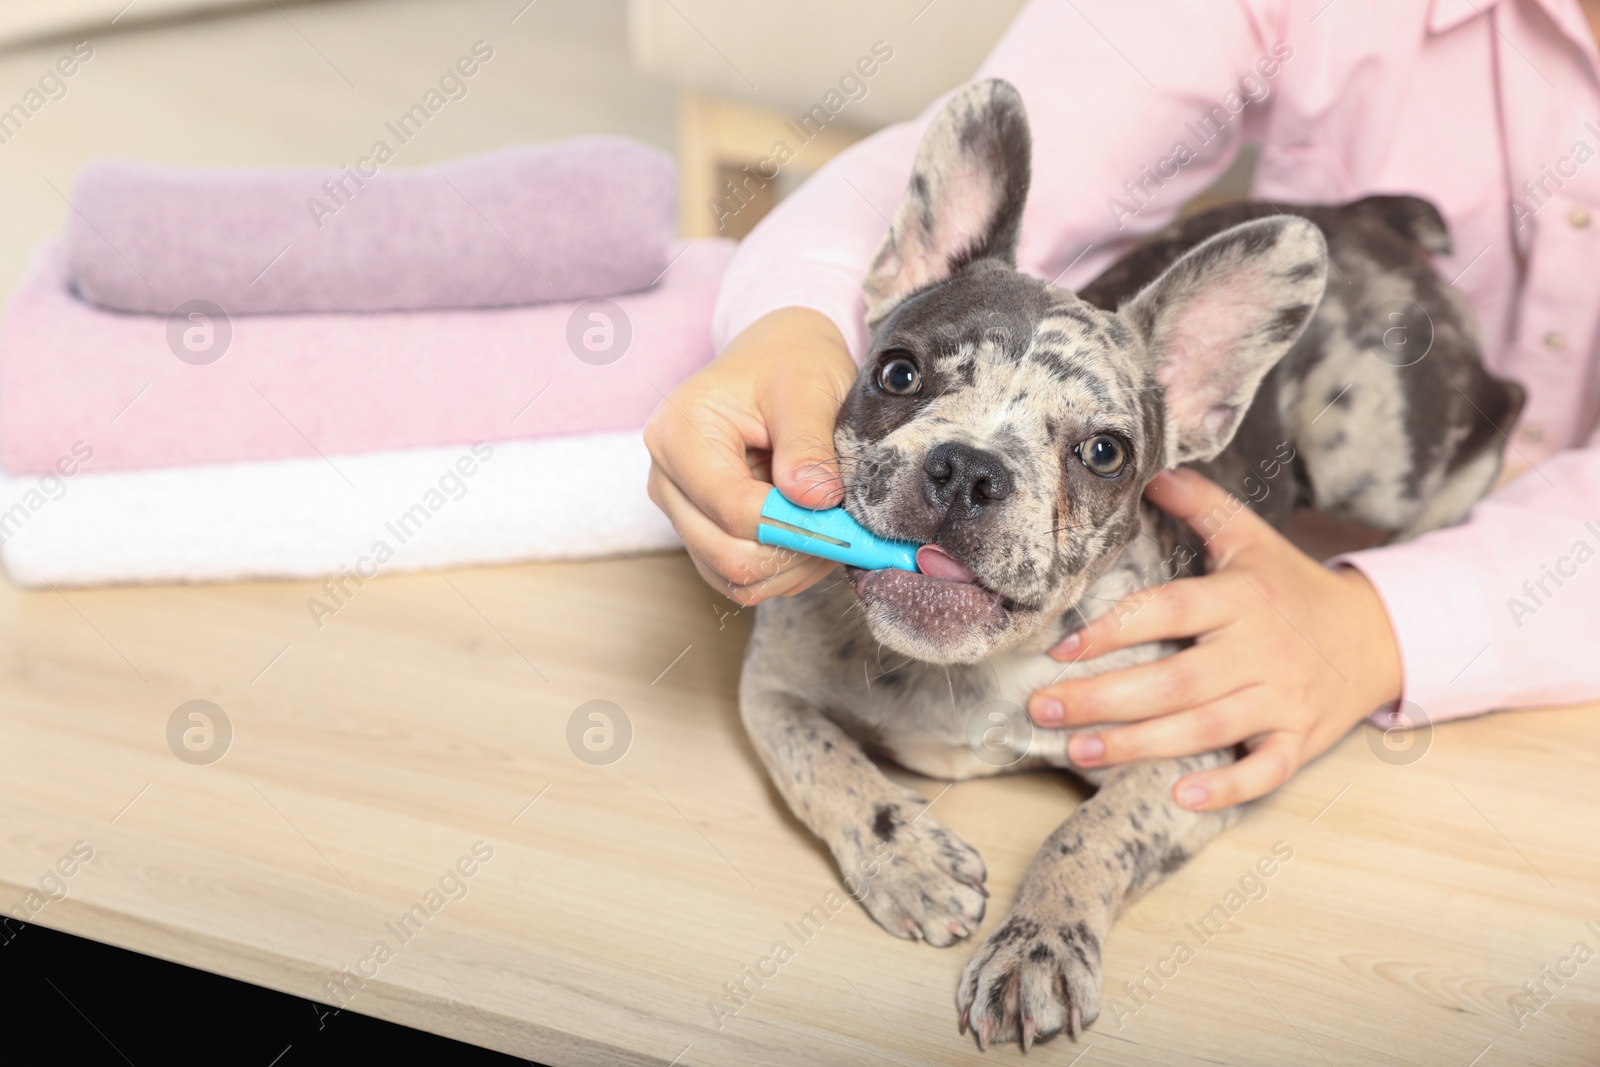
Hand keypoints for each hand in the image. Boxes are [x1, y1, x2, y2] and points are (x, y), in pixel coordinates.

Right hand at [644, 307, 857, 604]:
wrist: (778, 358)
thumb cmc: (790, 364)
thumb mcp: (808, 387)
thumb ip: (808, 444)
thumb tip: (815, 500)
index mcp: (679, 434)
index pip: (733, 509)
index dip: (797, 527)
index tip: (848, 524)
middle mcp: (666, 479)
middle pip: (727, 555)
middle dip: (795, 551)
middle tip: (847, 529)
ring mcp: (680, 511)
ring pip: (734, 577)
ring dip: (793, 567)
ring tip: (832, 527)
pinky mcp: (701, 532)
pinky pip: (739, 579)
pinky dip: (783, 571)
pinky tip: (813, 536)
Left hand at [1026, 468, 1403, 810]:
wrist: (1377, 635)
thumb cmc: (1293, 587)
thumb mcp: (1251, 538)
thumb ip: (1201, 505)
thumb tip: (1151, 470)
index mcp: (1241, 598)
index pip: (1168, 611)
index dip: (1112, 630)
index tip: (1060, 648)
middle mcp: (1261, 649)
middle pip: (1175, 681)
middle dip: (1105, 699)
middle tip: (1044, 708)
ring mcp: (1283, 699)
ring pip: (1205, 728)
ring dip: (1138, 745)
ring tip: (1077, 751)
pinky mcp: (1301, 739)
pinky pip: (1265, 770)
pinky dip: (1227, 788)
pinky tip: (1179, 796)